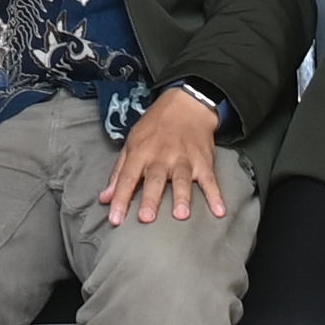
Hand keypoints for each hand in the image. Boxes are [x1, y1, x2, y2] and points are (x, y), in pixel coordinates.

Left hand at [103, 85, 231, 225]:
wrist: (186, 104)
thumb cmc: (155, 127)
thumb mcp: (132, 143)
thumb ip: (119, 173)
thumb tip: (105, 198)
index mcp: (141, 153)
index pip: (127, 178)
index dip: (120, 198)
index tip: (115, 219)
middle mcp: (162, 157)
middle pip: (155, 179)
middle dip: (151, 198)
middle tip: (146, 218)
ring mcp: (184, 159)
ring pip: (182, 179)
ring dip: (182, 196)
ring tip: (181, 215)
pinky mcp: (204, 162)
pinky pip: (210, 180)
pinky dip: (215, 195)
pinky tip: (219, 210)